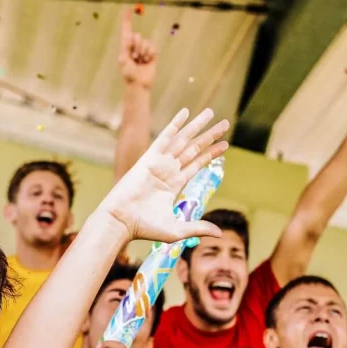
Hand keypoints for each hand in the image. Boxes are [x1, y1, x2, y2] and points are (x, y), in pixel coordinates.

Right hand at [101, 108, 228, 242]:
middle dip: (209, 136)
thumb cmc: (145, 228)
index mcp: (174, 185)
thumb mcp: (177, 229)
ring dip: (197, 126)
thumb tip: (219, 234)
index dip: (211, 153)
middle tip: (224, 123)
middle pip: (193, 148)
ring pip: (183, 140)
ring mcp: (160, 163)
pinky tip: (186, 112)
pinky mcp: (149, 158)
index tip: (225, 144)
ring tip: (211, 113)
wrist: (121, 221)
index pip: (197, 164)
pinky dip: (175, 124)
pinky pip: (165, 137)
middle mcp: (168, 171)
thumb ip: (198, 228)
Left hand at [119, 9, 158, 88]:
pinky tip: (147, 62)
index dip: (127, 20)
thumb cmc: (128, 73)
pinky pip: (152, 47)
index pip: (126, 30)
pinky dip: (149, 54)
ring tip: (140, 61)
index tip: (127, 9)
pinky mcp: (152, 54)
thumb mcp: (123, 59)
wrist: (139, 84)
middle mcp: (135, 46)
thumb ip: (125, 46)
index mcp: (125, 46)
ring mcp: (144, 50)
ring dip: (142, 52)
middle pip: (137, 35)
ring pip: (145, 42)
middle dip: (136, 46)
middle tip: (134, 58)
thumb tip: (129, 34)